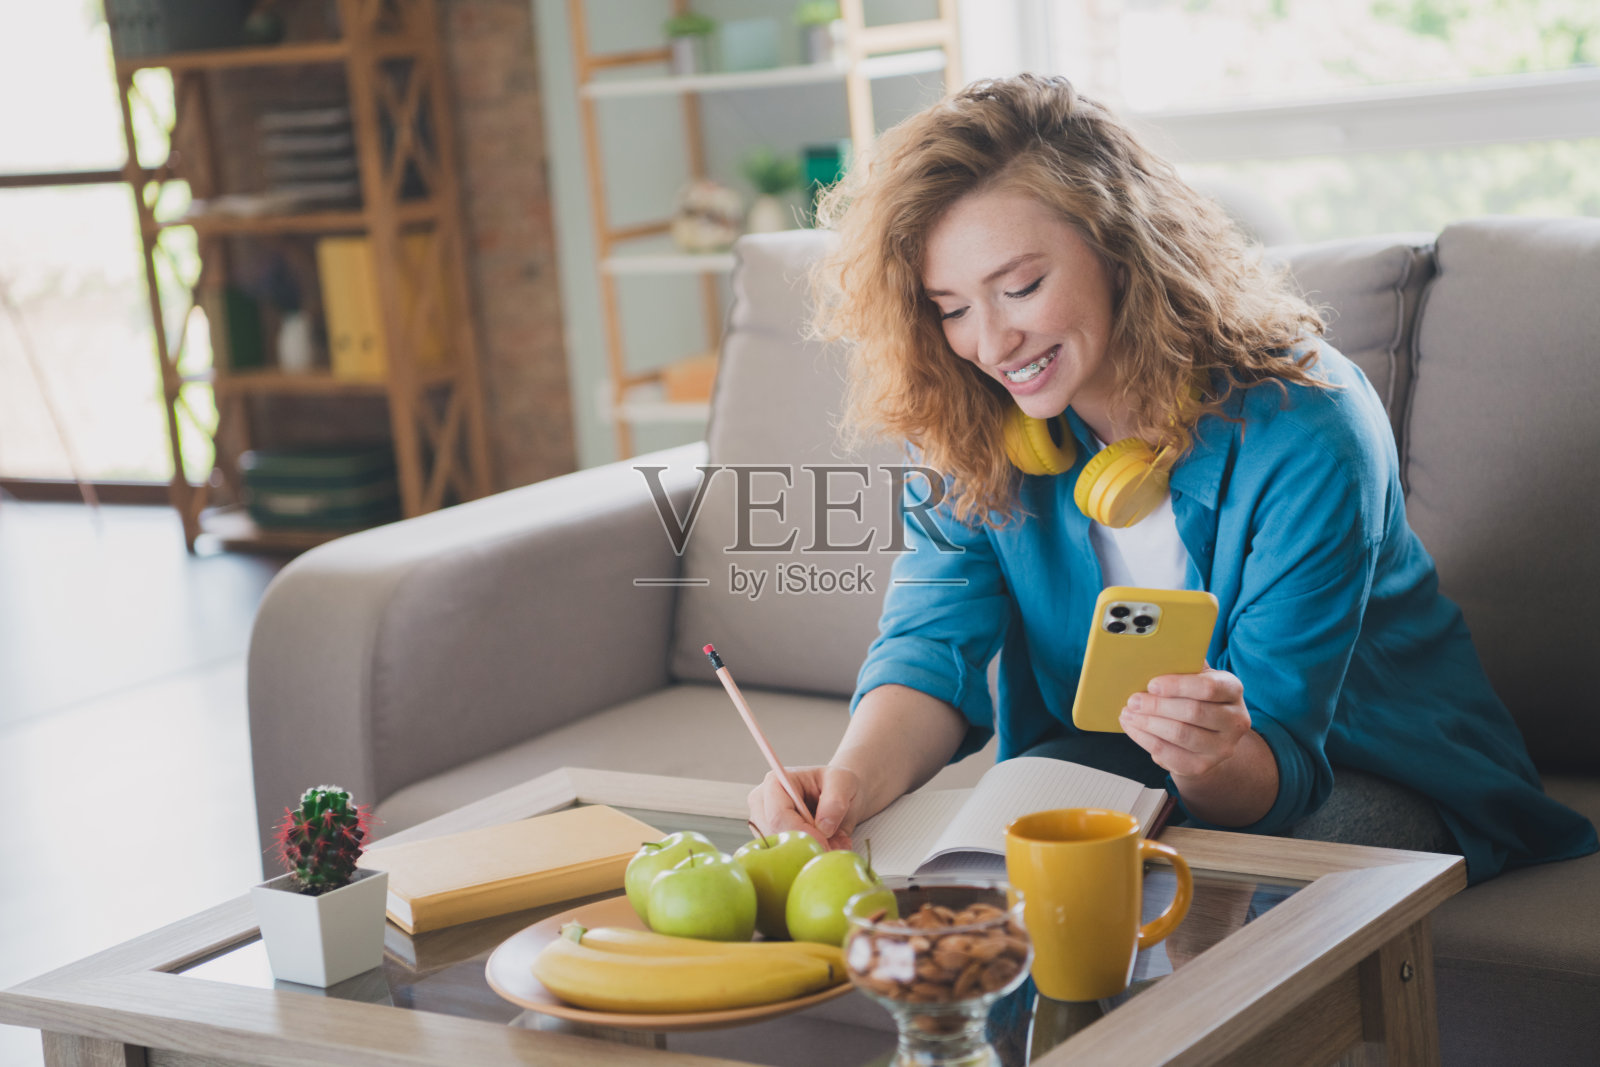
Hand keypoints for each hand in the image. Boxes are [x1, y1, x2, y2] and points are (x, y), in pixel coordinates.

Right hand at [747, 765, 861, 850]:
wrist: (840, 795)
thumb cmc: (837, 783)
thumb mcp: (843, 782)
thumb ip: (835, 801)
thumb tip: (823, 828)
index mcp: (775, 782)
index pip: (778, 816)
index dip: (801, 832)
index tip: (824, 841)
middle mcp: (762, 803)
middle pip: (773, 836)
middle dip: (803, 845)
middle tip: (831, 846)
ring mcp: (763, 823)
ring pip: (777, 849)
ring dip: (806, 852)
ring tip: (832, 842)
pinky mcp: (770, 839)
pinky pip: (782, 857)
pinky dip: (805, 856)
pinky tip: (823, 846)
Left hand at [1119, 668, 1251, 779]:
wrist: (1208, 734)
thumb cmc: (1197, 698)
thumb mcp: (1196, 677)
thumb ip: (1182, 666)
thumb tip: (1153, 653)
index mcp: (1233, 690)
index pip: (1209, 688)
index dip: (1177, 686)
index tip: (1151, 684)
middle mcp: (1235, 720)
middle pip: (1193, 713)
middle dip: (1157, 706)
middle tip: (1133, 700)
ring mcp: (1222, 747)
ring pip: (1180, 734)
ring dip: (1148, 723)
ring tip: (1129, 713)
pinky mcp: (1202, 766)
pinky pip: (1170, 754)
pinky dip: (1146, 740)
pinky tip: (1134, 728)